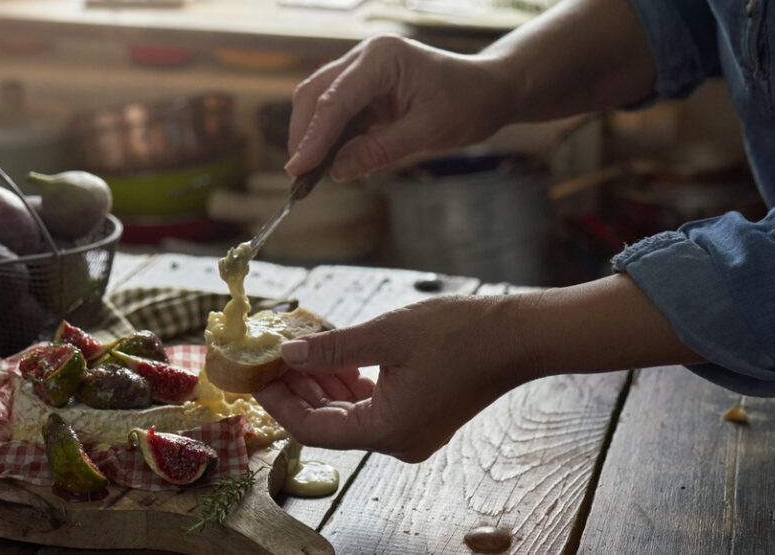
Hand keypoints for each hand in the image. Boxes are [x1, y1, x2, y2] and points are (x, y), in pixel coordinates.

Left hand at [253, 295, 524, 462]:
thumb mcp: (385, 335)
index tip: (257, 376)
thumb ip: (332, 349)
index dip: (280, 403)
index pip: (313, 430)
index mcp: (386, 430)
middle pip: (329, 423)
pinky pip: (372, 407)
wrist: (517, 337)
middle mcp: (397, 441)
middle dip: (297, 391)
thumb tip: (288, 353)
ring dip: (321, 385)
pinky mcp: (420, 416)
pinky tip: (333, 356)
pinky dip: (349, 384)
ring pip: (349, 414)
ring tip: (298, 351)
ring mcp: (410, 431)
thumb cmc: (459, 334)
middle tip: (270, 359)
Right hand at [285, 35, 513, 181]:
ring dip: (313, 137)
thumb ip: (380, 150)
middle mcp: (365, 56)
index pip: (335, 100)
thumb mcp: (428, 131)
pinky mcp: (365, 87)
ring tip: (310, 174)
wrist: (490, 89)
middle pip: (316, 94)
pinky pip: (337, 112)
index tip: (298, 169)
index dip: (314, 136)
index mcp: (382, 57)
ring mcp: (363, 69)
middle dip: (305, 135)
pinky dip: (331, 137)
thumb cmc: (468, 102)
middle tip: (299, 176)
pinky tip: (332, 162)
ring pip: (320, 102)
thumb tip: (337, 171)